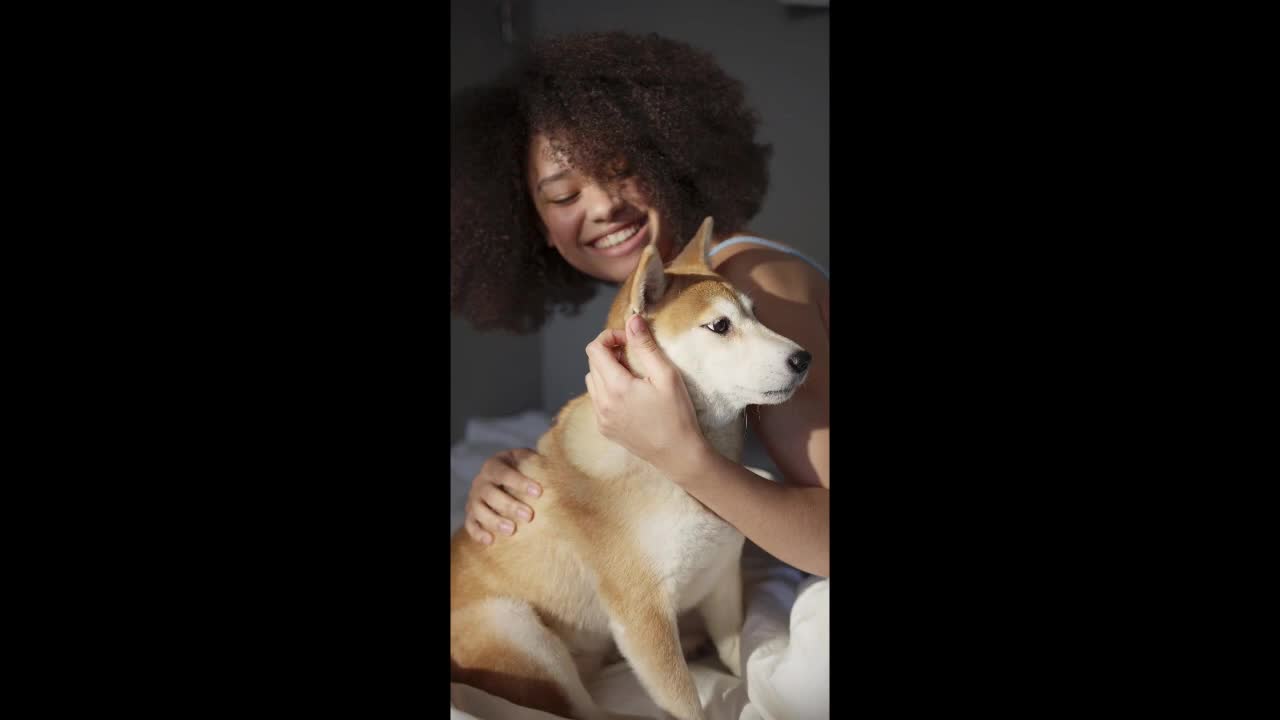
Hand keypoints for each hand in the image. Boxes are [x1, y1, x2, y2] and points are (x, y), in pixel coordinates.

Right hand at [464, 448, 541, 544]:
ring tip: (511, 530)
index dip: (520, 482)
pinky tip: (490, 541)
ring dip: (494, 521)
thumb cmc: (523, 471)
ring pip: (478, 510)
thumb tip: (556, 468)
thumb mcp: (527, 461)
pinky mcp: (471, 515)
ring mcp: (474, 499)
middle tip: (529, 516)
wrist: (507, 480)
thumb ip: (537, 463)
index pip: (504, 472)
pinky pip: (470, 525)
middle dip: (509, 505)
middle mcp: (481, 481)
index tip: (538, 492)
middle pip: (490, 493)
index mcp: (494, 465)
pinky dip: (478, 533)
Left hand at [584, 315, 706, 475]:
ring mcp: (601, 418)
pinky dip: (608, 390)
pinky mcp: (605, 429)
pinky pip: (597, 400)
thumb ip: (645, 346)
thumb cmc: (677, 415)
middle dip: (610, 353)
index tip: (629, 341)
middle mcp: (601, 403)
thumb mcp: (666, 376)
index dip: (610, 337)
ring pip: (592, 381)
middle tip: (635, 357)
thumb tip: (632, 320)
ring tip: (632, 376)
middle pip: (592, 363)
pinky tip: (630, 396)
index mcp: (615, 387)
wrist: (678, 455)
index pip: (595, 349)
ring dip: (607, 371)